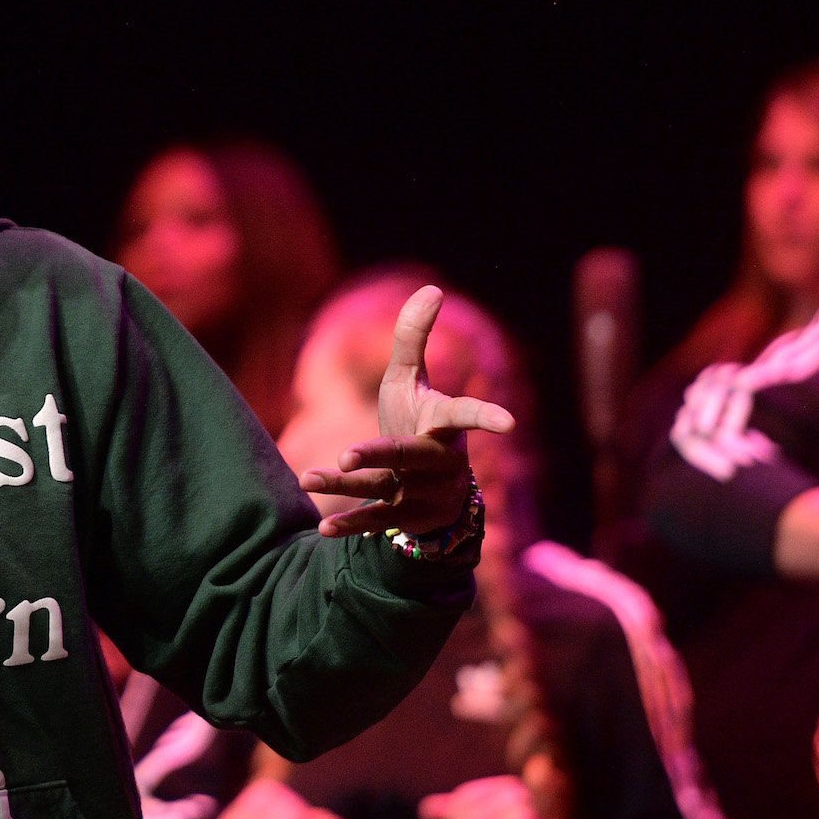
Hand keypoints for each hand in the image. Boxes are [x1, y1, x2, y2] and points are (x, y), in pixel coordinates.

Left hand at [299, 286, 514, 536]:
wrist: (434, 492)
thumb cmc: (420, 424)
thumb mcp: (412, 381)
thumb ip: (414, 339)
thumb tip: (432, 288)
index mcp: (442, 425)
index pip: (464, 415)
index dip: (486, 416)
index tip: (510, 423)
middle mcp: (435, 461)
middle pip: (408, 455)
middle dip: (379, 453)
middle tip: (350, 453)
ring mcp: (418, 492)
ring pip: (380, 489)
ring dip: (344, 486)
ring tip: (308, 478)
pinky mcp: (401, 516)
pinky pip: (374, 522)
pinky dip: (349, 525)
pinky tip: (323, 530)